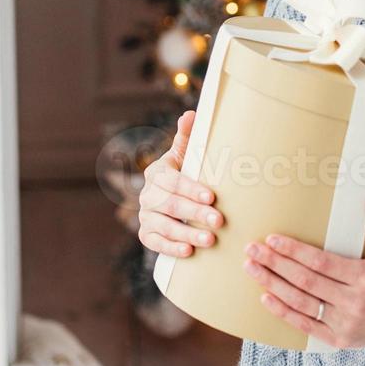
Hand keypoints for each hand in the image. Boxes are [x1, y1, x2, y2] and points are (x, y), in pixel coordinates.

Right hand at [137, 110, 223, 257]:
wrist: (170, 198)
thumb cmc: (185, 172)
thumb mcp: (185, 155)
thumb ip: (188, 137)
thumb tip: (191, 114)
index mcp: (157, 172)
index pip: (172, 181)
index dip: (190, 189)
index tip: (211, 197)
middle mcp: (147, 194)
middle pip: (170, 204)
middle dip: (195, 213)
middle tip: (219, 221)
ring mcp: (145, 215)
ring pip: (163, 225)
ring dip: (186, 234)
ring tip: (210, 240)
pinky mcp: (146, 234)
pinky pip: (154, 243)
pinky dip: (171, 248)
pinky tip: (189, 252)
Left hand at [242, 195, 364, 348]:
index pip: (321, 262)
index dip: (294, 251)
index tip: (273, 239)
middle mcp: (353, 302)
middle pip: (305, 281)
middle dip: (275, 264)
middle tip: (252, 249)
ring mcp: (344, 324)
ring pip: (300, 303)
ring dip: (272, 284)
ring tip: (251, 268)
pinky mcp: (337, 340)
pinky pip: (305, 326)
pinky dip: (283, 312)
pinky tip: (265, 297)